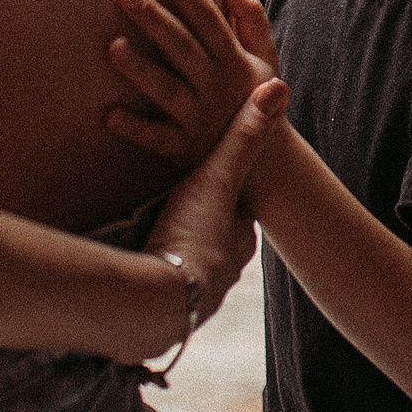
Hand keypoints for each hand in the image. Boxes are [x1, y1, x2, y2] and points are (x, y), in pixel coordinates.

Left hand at [105, 0, 271, 171]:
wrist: (264, 161)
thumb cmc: (255, 96)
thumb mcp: (265, 57)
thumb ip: (252, 19)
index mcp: (235, 60)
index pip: (208, 18)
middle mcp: (217, 86)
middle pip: (183, 48)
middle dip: (157, 20)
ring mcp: (200, 118)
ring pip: (168, 91)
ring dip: (141, 69)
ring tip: (113, 46)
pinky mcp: (185, 149)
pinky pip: (157, 139)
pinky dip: (135, 129)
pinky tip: (108, 115)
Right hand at [139, 76, 287, 349]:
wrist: (155, 301)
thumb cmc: (192, 235)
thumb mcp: (218, 177)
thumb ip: (244, 135)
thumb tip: (280, 86)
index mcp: (239, 245)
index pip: (236, 215)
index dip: (223, 198)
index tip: (208, 185)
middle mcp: (222, 279)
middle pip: (212, 247)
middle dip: (197, 233)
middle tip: (175, 214)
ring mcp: (193, 307)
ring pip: (186, 276)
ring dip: (171, 261)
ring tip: (148, 243)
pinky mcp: (158, 325)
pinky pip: (155, 300)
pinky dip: (146, 285)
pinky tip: (130, 277)